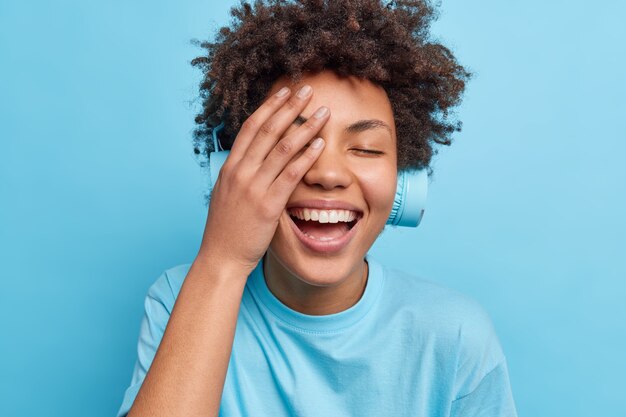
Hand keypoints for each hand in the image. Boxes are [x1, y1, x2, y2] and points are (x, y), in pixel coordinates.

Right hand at [197, 85, 329, 272]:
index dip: (269, 107)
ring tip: (322, 112)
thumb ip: (239, 174)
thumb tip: (251, 158)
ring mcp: (253, 188)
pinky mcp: (268, 205)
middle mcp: (240, 172)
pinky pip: (290, 175)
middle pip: (267, 130)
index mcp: (230, 167)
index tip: (284, 91)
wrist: (221, 257)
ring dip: (304, 127)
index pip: (250, 128)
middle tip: (308, 90)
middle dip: (289, 108)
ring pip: (281, 148)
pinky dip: (306, 158)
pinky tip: (320, 145)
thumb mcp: (226, 194)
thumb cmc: (227, 228)